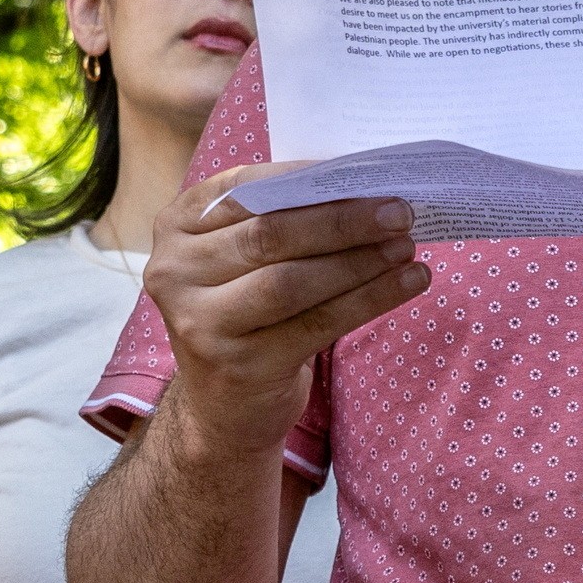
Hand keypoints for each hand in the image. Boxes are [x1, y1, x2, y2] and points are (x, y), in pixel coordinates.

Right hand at [141, 171, 424, 459]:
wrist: (224, 408)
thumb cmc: (247, 314)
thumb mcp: (242, 260)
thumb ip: (278, 218)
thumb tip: (362, 182)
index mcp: (175, 228)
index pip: (244, 189)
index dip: (306, 179)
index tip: (364, 174)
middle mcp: (173, 272)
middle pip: (270, 234)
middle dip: (343, 219)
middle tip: (399, 211)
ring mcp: (200, 323)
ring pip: (293, 280)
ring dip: (360, 261)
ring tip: (407, 247)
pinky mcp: (239, 366)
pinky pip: (318, 323)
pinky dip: (371, 299)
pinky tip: (409, 283)